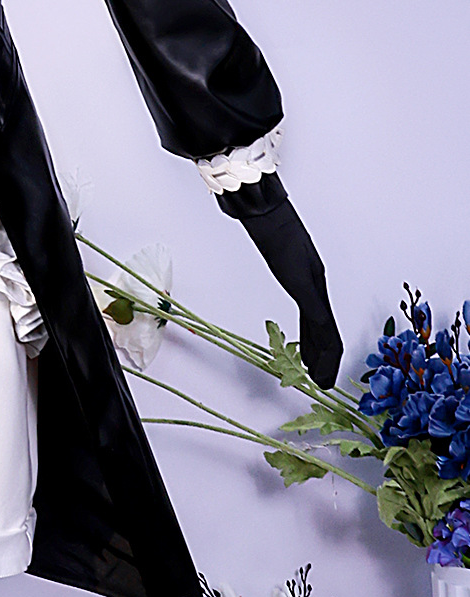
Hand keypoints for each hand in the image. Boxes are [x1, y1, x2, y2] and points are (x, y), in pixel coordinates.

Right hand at [231, 197, 342, 387]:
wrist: (268, 214)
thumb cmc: (272, 227)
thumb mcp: (280, 252)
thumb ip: (285, 265)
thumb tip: (279, 272)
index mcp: (310, 283)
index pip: (320, 323)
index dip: (321, 348)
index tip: (319, 366)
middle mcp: (315, 289)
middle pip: (327, 333)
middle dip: (326, 361)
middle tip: (325, 382)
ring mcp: (311, 289)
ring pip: (325, 333)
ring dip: (324, 359)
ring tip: (322, 380)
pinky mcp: (305, 287)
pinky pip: (317, 323)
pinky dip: (318, 345)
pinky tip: (314, 359)